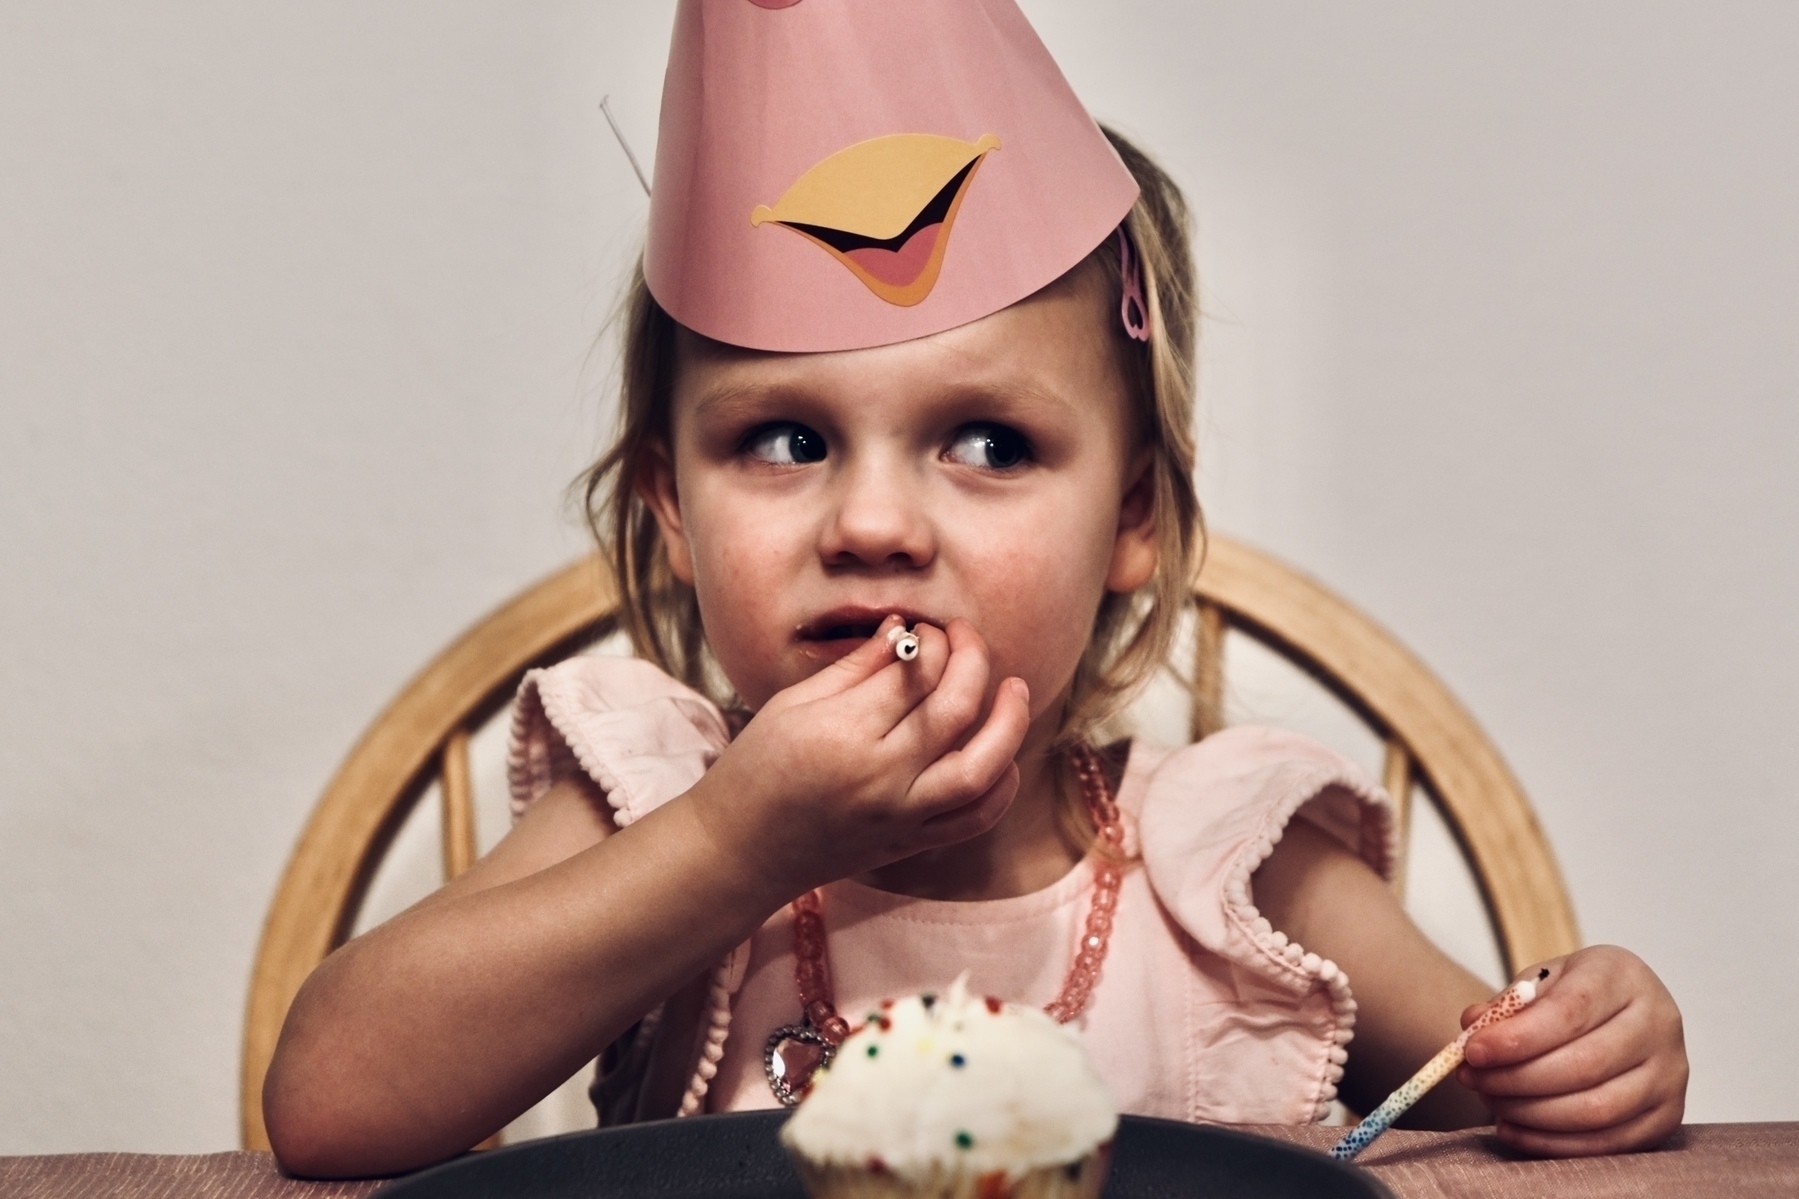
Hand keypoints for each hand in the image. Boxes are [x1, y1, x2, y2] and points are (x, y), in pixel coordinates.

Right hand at [686, 615, 1030, 896]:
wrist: (739, 850)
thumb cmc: (755, 771)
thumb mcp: (792, 705)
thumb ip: (854, 668)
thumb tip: (902, 629)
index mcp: (843, 731)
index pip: (913, 671)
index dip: (930, 640)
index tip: (926, 629)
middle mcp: (880, 775)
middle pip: (954, 708)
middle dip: (971, 660)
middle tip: (966, 637)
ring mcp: (900, 814)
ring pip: (981, 767)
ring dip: (1008, 722)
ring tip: (1014, 688)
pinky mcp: (908, 844)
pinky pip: (975, 820)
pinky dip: (1001, 789)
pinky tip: (1004, 757)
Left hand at [1457, 945, 1686, 1155]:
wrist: (1619, 1016)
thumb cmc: (1572, 996)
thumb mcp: (1539, 984)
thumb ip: (1506, 1005)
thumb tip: (1472, 1026)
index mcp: (1624, 976)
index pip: (1570, 1012)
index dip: (1517, 1038)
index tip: (1472, 1051)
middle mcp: (1659, 1024)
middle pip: (1584, 1065)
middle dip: (1516, 1079)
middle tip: (1472, 1079)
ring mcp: (1670, 1075)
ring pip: (1597, 1110)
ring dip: (1530, 1113)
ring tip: (1490, 1100)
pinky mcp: (1667, 1118)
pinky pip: (1607, 1143)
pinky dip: (1552, 1143)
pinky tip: (1512, 1128)